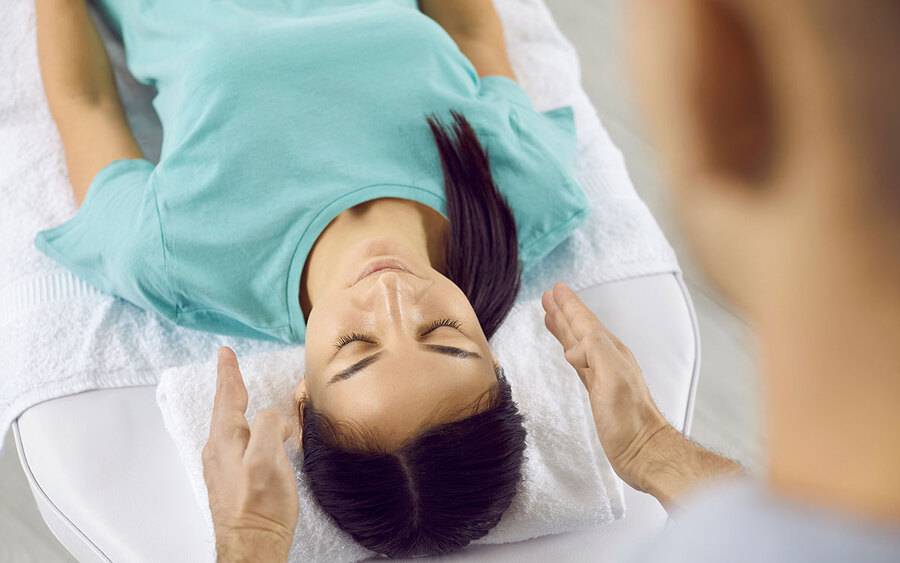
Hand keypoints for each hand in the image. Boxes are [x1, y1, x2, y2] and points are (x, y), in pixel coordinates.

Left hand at [202, 347, 298, 562]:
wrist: (252, 546)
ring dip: (235, 406)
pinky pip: (237, 443)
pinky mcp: (234, 481)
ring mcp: (224, 467)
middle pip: (225, 409)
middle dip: (229, 386)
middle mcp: (220, 451)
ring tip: (239, 394)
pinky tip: (253, 435)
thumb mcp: (267, 459)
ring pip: (230, 426)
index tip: (225, 354)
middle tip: (230, 368)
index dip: (229, 374)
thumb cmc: (260, 508)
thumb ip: (268, 428)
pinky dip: (245, 428)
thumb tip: (273, 415)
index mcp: (227, 440)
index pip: (227, 397)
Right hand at [541, 283, 669, 489]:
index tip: (556, 289)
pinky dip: (569, 350)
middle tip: (549, 296)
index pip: (586, 323)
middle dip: (565, 311)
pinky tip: (566, 350)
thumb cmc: (630, 419)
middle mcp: (608, 359)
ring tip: (550, 315)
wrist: (644, 451)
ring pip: (578, 343)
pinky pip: (579, 362)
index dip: (571, 306)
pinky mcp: (598, 391)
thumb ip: (594, 352)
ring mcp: (603, 375)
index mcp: (611, 352)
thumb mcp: (613, 378)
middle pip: (582, 328)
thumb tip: (572, 348)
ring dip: (565, 328)